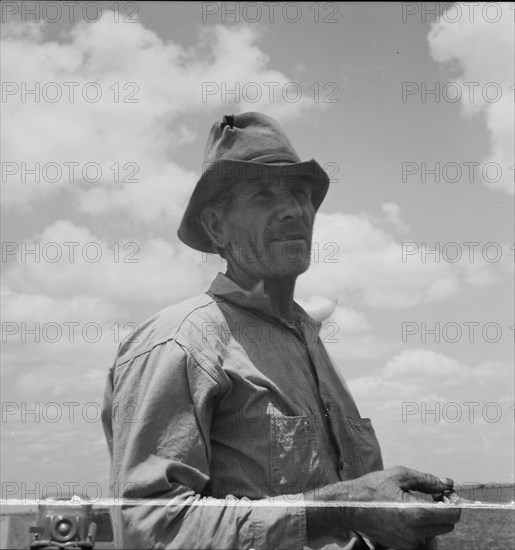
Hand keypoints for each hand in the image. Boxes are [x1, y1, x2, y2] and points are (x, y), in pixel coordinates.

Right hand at [346, 466, 461, 549]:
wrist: (349, 506)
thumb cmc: (372, 487)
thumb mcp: (400, 476)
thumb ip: (427, 480)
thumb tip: (448, 483)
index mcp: (416, 513)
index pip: (452, 514)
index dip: (454, 501)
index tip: (447, 492)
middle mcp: (415, 533)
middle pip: (447, 525)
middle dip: (445, 509)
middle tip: (435, 495)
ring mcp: (409, 543)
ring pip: (436, 532)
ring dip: (435, 519)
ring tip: (420, 503)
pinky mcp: (402, 547)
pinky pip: (423, 538)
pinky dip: (423, 526)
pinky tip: (409, 513)